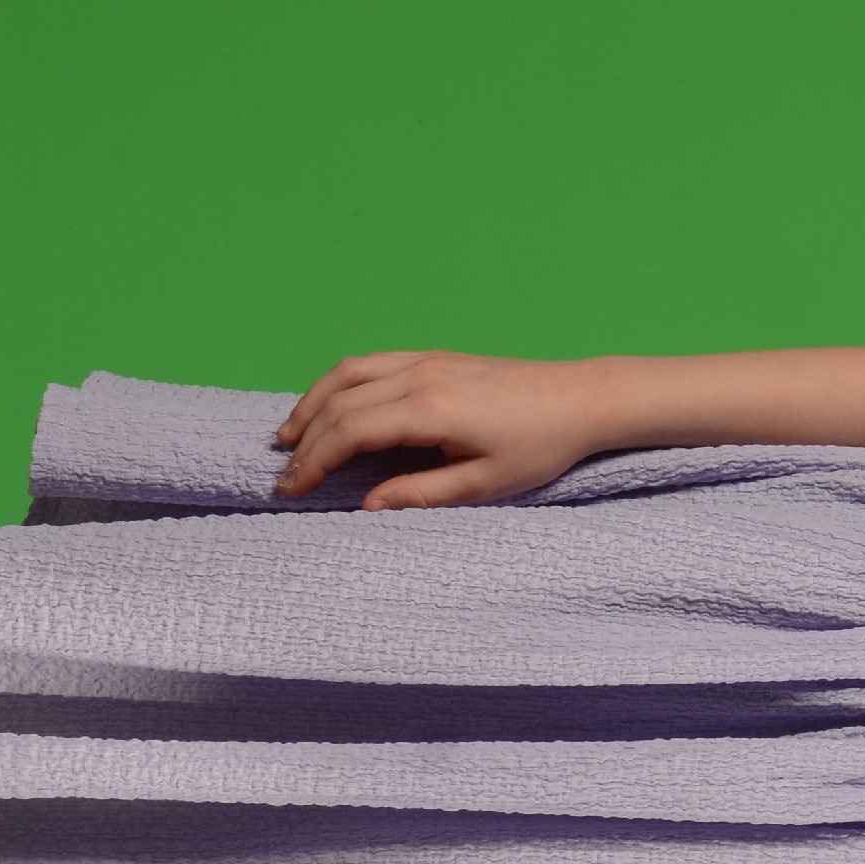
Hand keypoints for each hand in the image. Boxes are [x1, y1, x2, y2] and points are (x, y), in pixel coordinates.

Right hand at [272, 350, 638, 509]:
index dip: (313, 462)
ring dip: (312, 404)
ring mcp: (425, 360)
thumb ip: (421, 494)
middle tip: (283, 476)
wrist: (580, 399)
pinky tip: (330, 405)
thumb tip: (367, 507)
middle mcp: (420, 376)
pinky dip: (338, 383)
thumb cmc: (540, 446)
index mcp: (430, 410)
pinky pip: (370, 363)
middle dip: (303, 440)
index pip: (349, 433)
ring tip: (289, 436)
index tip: (291, 490)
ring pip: (347, 373)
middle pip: (339, 403)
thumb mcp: (485, 484)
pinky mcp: (435, 356)